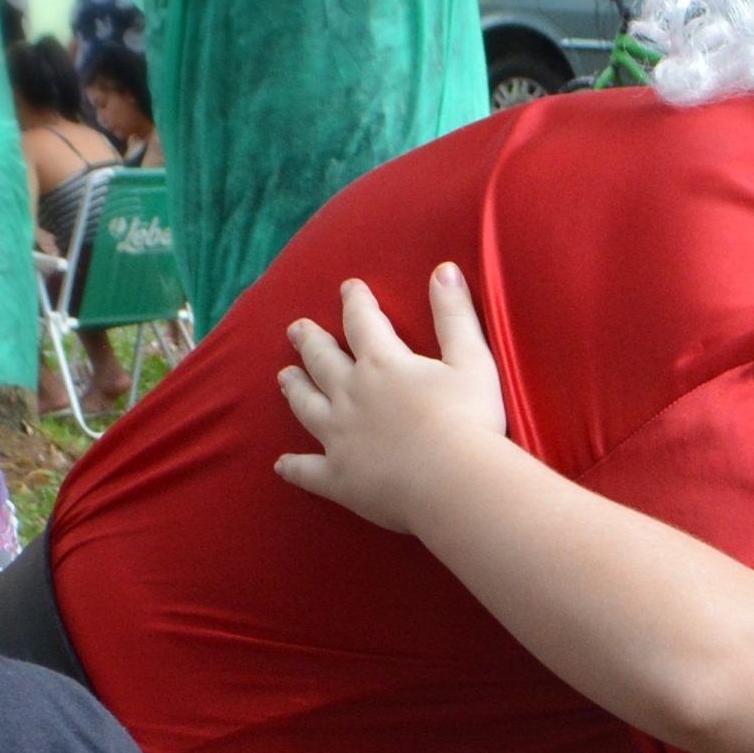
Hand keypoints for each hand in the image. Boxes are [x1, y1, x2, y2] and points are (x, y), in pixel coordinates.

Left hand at [273, 262, 512, 533]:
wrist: (456, 484)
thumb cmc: (471, 421)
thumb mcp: (471, 360)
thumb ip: (454, 314)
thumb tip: (443, 268)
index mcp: (383, 364)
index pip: (363, 322)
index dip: (356, 302)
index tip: (349, 287)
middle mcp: (351, 395)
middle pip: (322, 361)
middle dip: (310, 341)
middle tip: (297, 328)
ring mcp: (339, 438)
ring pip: (307, 407)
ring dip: (295, 389)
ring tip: (285, 377)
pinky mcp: (339, 478)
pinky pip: (308, 471)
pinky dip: (294, 467)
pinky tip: (281, 465)